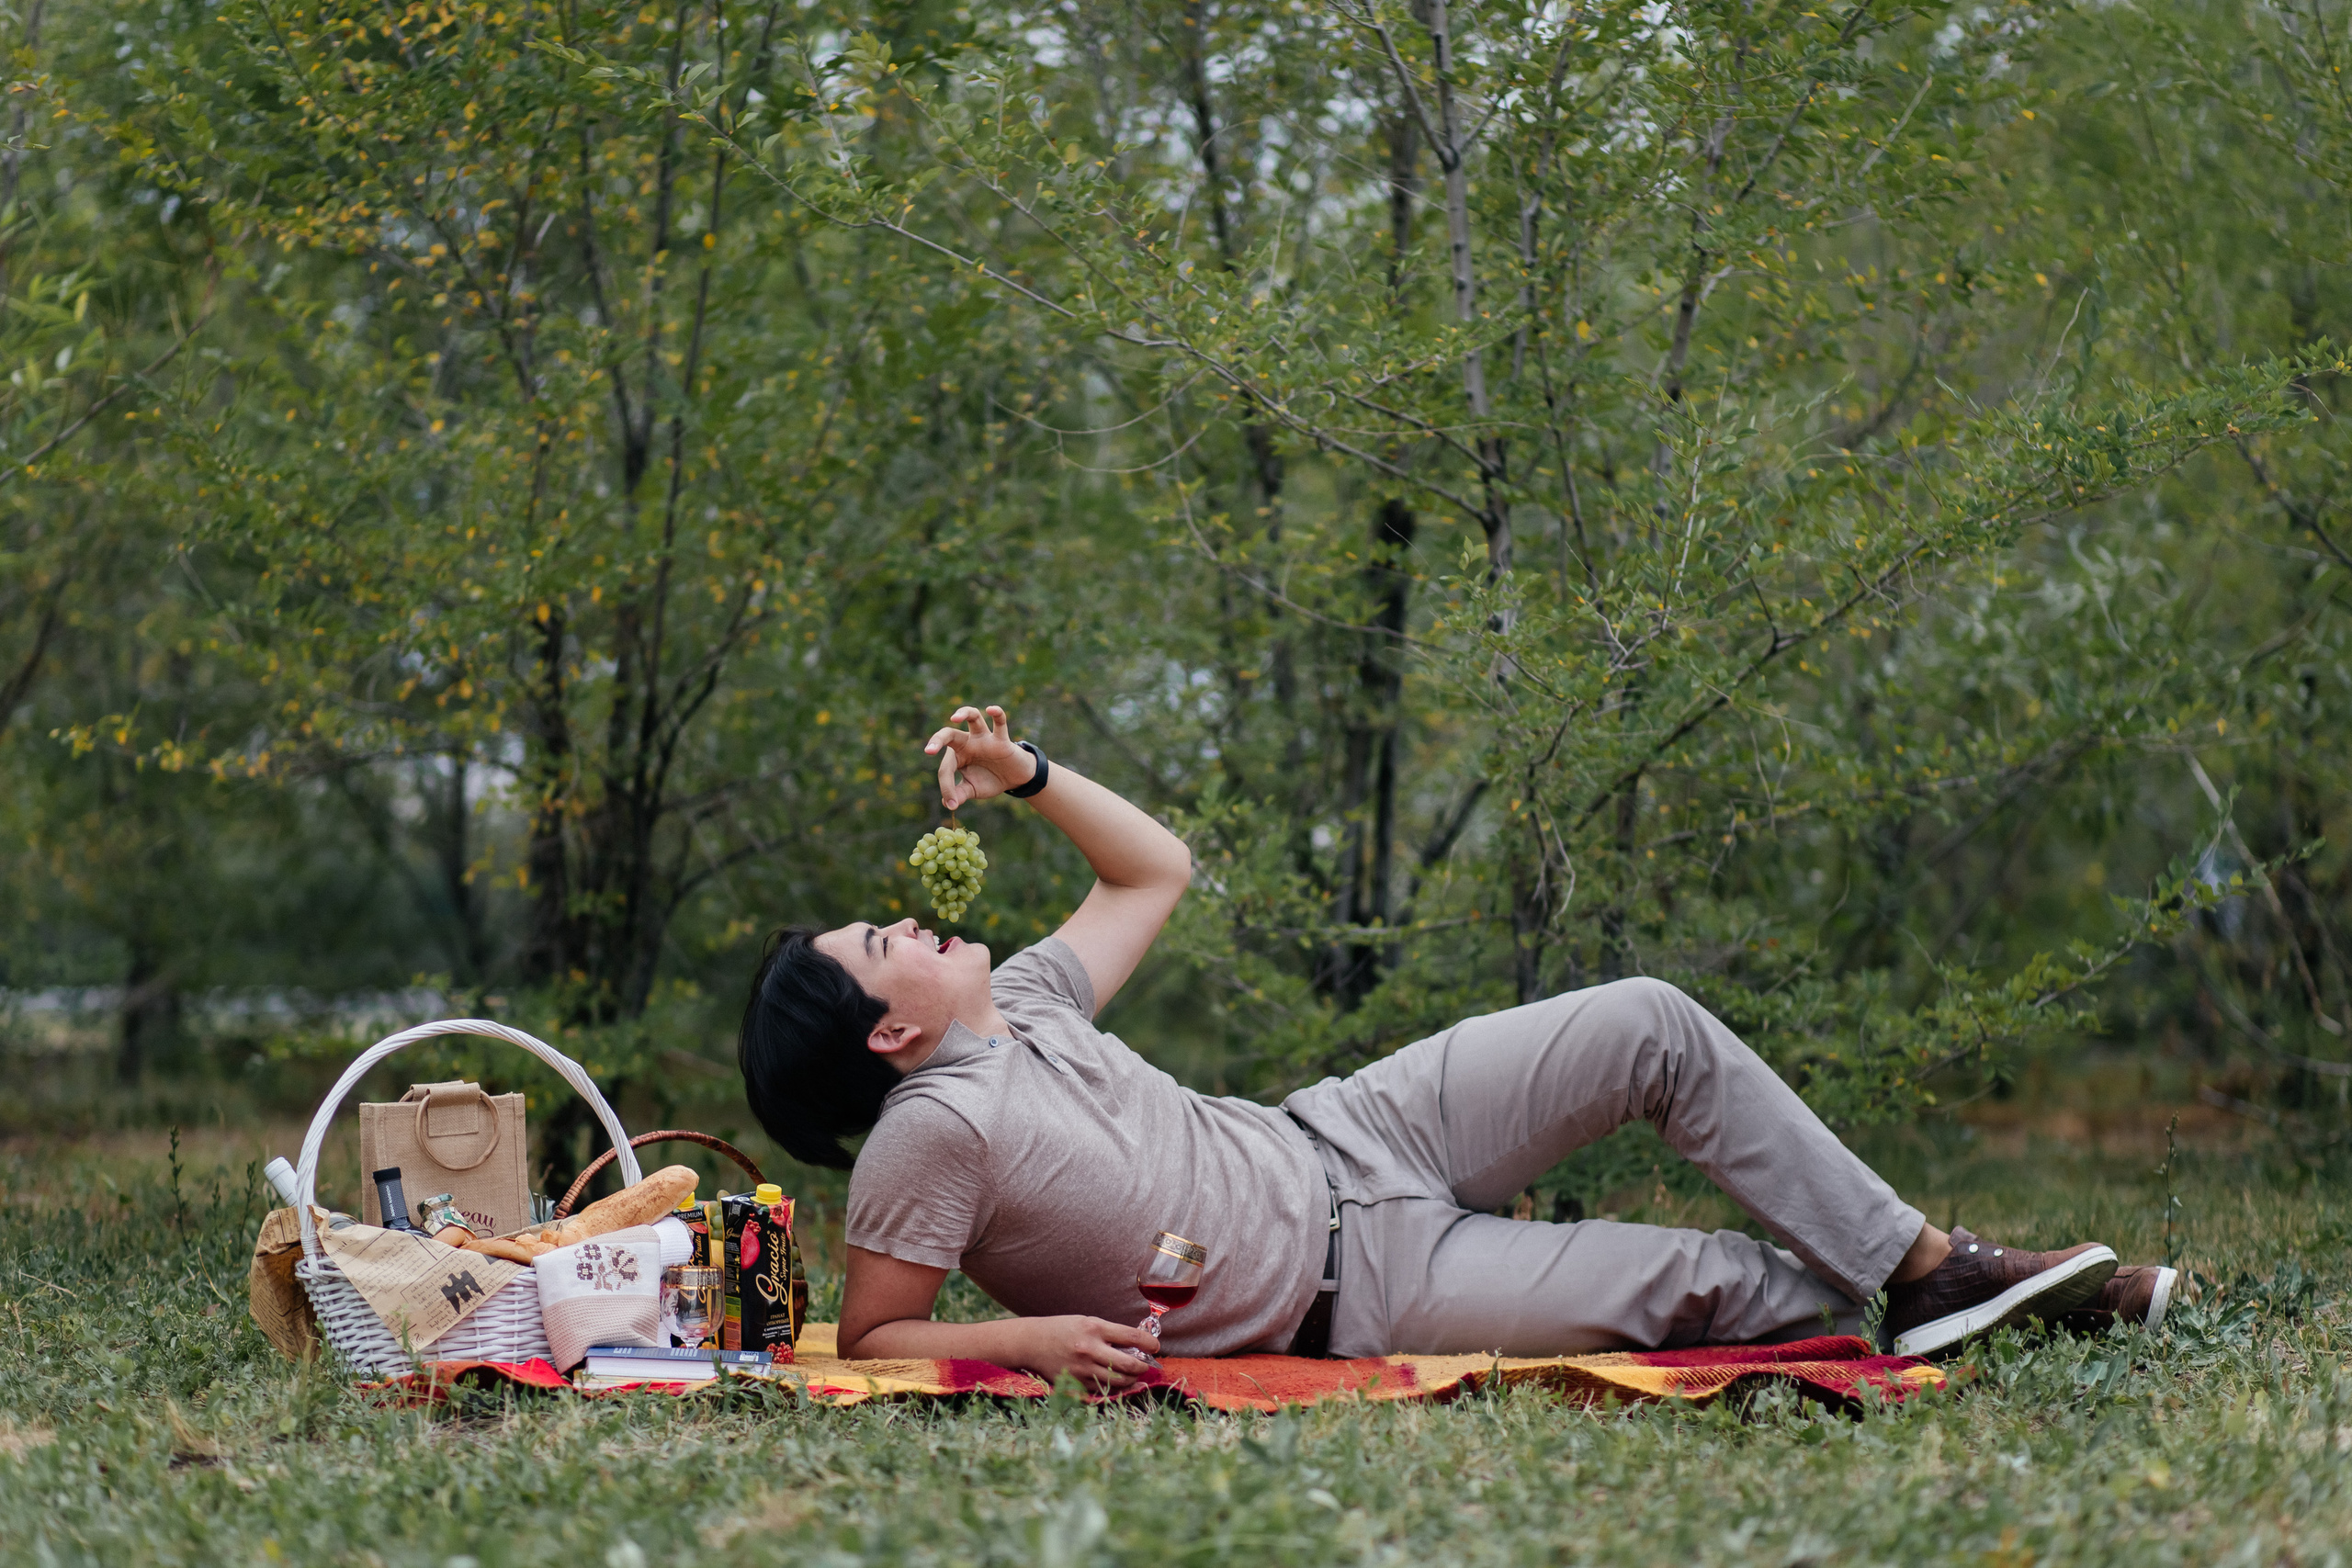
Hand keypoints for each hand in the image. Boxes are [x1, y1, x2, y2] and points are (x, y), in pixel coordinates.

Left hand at [924, 704, 1037, 810]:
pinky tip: (991, 709)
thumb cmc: (990, 780)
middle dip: (937, 739)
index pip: (946, 768)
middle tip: (929, 751)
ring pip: (973, 717)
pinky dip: (997, 714)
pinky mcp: (1002, 740)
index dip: (946, 787)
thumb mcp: (973, 789)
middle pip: (949, 734)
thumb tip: (946, 803)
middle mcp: (968, 743)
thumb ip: (960, 794)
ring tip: (954, 718)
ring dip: (964, 713)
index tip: (952, 803)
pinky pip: (1000, 723)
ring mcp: (984, 739)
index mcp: (957, 755)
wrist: (1015, 779)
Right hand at [1004, 1314, 1162, 1390]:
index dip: (1149, 1343)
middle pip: (1129, 1364)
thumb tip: (1137, 1345)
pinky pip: (1103, 1390)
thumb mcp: (1087, 1322)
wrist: (1032, 1343)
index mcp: (1094, 1328)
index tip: (1155, 1347)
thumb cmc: (1063, 1329)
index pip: (1131, 1337)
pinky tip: (1118, 1382)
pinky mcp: (1076, 1384)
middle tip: (1146, 1365)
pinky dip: (1115, 1387)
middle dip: (1143, 1366)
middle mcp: (1090, 1349)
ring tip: (1134, 1375)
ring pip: (1119, 1381)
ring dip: (1132, 1379)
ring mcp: (1083, 1369)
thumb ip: (1110, 1333)